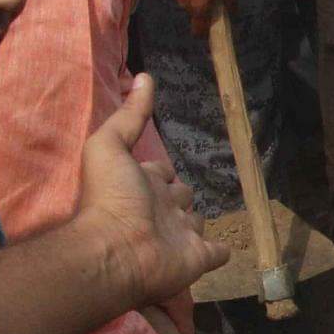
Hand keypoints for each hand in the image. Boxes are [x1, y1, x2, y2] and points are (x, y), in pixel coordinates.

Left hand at [75, 75, 227, 309]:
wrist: (118, 250)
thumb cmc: (112, 197)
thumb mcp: (110, 145)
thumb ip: (129, 115)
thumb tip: (144, 76)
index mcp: (144, 185)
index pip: (161, 173)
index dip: (162, 171)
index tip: (163, 169)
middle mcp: (161, 210)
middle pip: (181, 196)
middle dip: (182, 196)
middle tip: (182, 196)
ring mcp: (181, 236)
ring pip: (196, 223)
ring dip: (197, 223)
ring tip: (196, 224)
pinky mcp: (198, 257)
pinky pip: (216, 252)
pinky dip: (220, 251)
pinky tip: (222, 249)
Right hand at [168, 0, 235, 36]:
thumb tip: (233, 11)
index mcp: (198, 8)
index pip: (199, 31)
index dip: (207, 32)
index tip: (216, 26)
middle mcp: (185, 6)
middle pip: (196, 18)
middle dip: (206, 13)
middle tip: (217, 2)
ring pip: (192, 6)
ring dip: (200, 1)